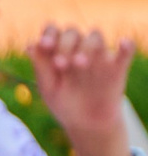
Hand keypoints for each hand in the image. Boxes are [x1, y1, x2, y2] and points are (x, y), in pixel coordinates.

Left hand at [32, 25, 139, 155]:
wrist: (86, 124)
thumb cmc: (64, 103)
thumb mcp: (48, 88)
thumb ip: (41, 66)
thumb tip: (29, 45)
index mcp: (58, 51)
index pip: (53, 31)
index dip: (49, 33)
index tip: (44, 45)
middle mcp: (78, 49)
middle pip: (72, 32)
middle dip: (64, 44)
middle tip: (60, 64)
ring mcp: (99, 56)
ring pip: (95, 37)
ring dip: (86, 46)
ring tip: (79, 64)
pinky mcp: (117, 67)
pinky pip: (125, 51)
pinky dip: (126, 46)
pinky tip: (123, 43)